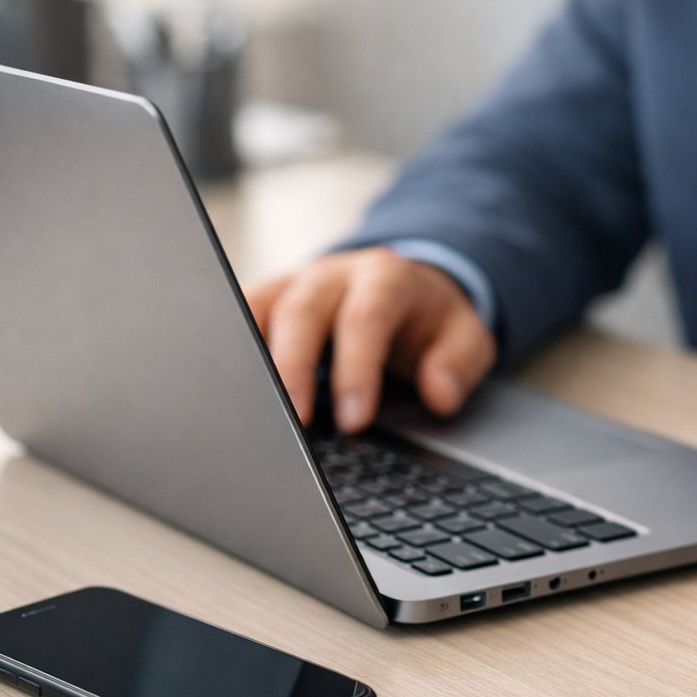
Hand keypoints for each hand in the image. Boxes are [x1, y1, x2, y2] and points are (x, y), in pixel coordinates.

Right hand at [245, 248, 495, 431]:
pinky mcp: (269, 299)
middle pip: (303, 310)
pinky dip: (231, 349)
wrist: (409, 290)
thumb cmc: (431, 322)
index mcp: (387, 278)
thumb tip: (441, 394)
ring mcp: (296, 282)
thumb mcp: (467, 338)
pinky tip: (229, 389)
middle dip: (295, 368)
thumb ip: (459, 364)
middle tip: (296, 423)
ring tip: (250, 412)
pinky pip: (238, 316)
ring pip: (259, 308)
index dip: (357, 369)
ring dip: (251, 359)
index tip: (355, 420)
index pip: (367, 318)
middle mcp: (335, 274)